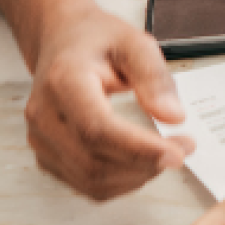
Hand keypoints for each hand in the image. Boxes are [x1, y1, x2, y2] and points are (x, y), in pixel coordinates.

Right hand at [26, 2, 195, 198]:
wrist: (61, 41)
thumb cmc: (95, 40)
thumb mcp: (134, 41)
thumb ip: (154, 77)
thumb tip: (173, 117)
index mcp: (63, 80)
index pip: (97, 130)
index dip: (139, 150)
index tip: (178, 152)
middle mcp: (44, 115)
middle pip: (94, 161)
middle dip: (146, 164)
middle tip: (182, 148)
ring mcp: (41, 139)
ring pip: (91, 181)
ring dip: (136, 177)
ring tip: (163, 153)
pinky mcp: (47, 156)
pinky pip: (86, 185)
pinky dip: (120, 182)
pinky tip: (139, 163)